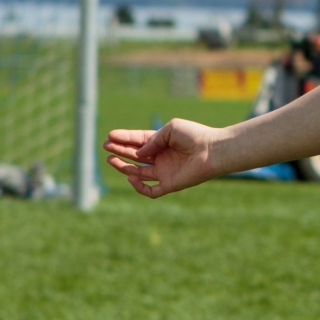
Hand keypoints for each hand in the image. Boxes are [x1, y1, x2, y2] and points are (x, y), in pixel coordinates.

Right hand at [103, 119, 219, 197]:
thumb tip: (139, 152)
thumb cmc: (195, 135)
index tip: (110, 135)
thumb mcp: (170, 129)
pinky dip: (140, 187)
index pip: (139, 141)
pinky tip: (131, 177)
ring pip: (139, 173)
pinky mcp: (170, 184)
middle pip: (135, 156)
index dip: (124, 138)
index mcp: (163, 142)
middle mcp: (162, 157)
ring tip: (110, 160)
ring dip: (123, 167)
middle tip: (106, 147)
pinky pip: (151, 190)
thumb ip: (152, 139)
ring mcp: (165, 172)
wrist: (212, 150)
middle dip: (120, 151)